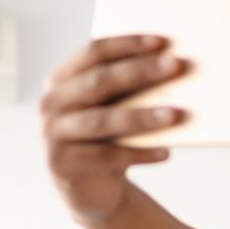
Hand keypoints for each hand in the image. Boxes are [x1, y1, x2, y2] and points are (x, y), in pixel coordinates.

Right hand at [40, 35, 187, 223]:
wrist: (93, 188)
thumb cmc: (111, 138)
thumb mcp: (117, 109)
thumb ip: (132, 89)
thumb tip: (177, 69)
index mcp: (63, 79)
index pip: (94, 52)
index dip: (127, 44)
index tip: (162, 41)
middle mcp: (52, 103)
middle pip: (100, 81)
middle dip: (140, 72)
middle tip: (177, 66)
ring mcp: (52, 134)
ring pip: (103, 121)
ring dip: (142, 116)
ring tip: (177, 114)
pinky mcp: (61, 164)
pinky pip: (106, 157)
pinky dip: (138, 154)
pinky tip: (166, 152)